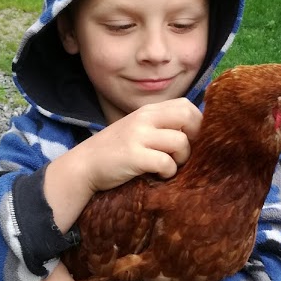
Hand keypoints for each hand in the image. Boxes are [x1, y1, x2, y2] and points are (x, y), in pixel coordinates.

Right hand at [79, 98, 202, 192]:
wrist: (83, 165)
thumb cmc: (114, 151)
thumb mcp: (137, 129)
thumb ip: (160, 126)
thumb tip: (195, 133)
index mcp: (148, 111)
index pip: (186, 105)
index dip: (197, 123)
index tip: (191, 141)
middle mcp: (144, 118)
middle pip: (188, 117)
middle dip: (195, 138)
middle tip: (184, 154)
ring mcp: (138, 136)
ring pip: (180, 141)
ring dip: (181, 159)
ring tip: (169, 166)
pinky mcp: (134, 156)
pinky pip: (166, 162)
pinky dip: (168, 172)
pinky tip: (158, 175)